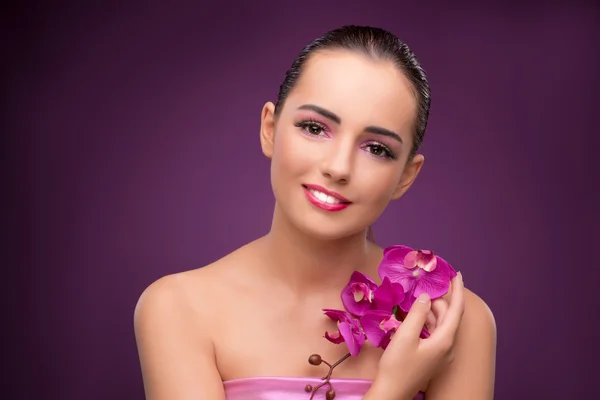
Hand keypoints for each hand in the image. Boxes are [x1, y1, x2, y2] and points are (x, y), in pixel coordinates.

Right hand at [367, 273, 464, 399]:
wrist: (392, 393)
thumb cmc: (397, 366)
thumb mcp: (405, 336)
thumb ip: (417, 313)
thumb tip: (425, 297)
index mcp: (445, 340)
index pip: (456, 310)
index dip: (458, 290)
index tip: (457, 274)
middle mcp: (447, 347)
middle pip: (448, 316)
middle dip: (440, 299)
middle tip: (426, 284)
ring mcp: (441, 354)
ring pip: (441, 325)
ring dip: (432, 310)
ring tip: (419, 298)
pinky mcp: (433, 358)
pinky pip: (435, 334)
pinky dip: (428, 321)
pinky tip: (417, 316)